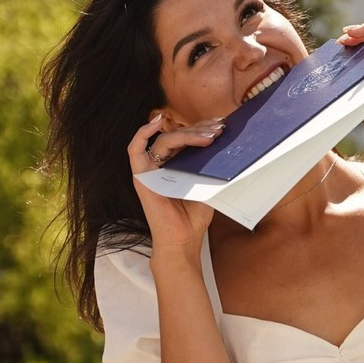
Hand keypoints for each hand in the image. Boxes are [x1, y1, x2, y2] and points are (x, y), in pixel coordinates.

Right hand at [127, 113, 223, 255]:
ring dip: (187, 134)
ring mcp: (150, 169)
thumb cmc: (195, 217)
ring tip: (209, 135)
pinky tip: (156, 121)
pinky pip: (135, 150)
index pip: (187, 138)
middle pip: (178, 136)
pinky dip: (142, 133)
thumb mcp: (208, 185)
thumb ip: (211, 166)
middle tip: (219, 130)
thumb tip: (228, 144)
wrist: (183, 240)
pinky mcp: (140, 176)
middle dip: (199, 130)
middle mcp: (162, 164)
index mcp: (178, 164)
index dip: (203, 128)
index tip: (222, 124)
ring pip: (165, 140)